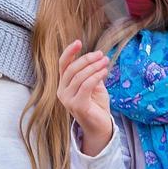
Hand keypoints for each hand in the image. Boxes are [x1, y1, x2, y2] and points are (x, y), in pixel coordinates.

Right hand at [56, 39, 112, 154]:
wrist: (100, 127)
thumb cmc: (97, 105)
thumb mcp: (94, 85)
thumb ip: (91, 73)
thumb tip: (96, 58)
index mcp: (64, 85)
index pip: (63, 65)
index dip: (69, 52)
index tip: (78, 42)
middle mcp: (62, 91)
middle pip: (72, 69)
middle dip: (87, 59)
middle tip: (101, 55)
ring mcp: (68, 99)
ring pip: (79, 76)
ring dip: (94, 67)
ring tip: (105, 62)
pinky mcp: (77, 105)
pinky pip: (86, 85)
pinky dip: (96, 76)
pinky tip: (104, 72)